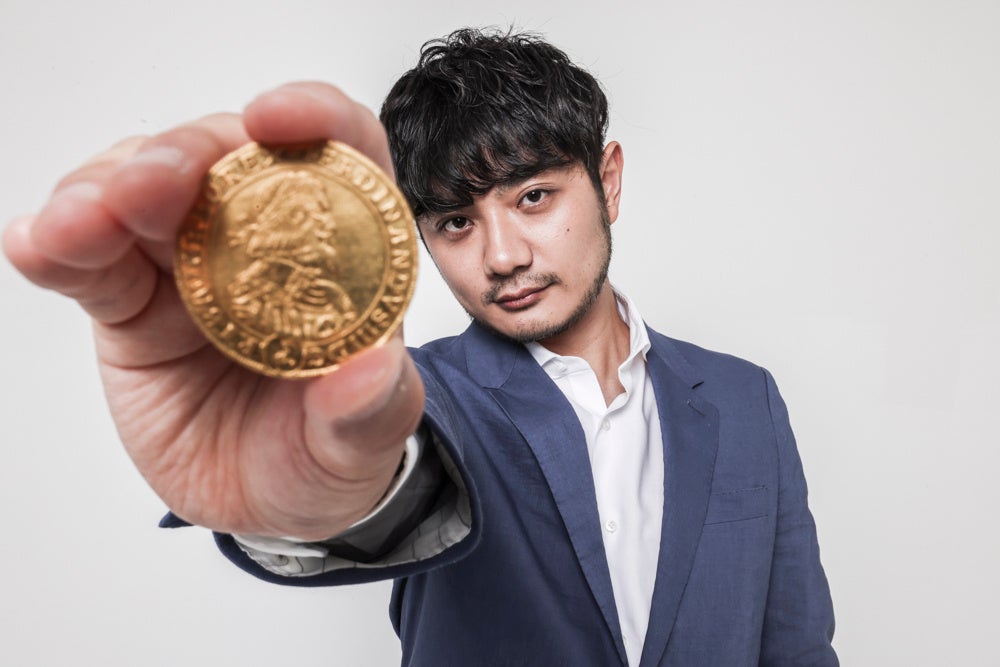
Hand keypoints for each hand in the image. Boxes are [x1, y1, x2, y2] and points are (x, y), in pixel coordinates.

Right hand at [3, 83, 424, 540]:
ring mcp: (187, 265)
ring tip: (82, 221)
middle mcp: (262, 242)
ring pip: (140, 194)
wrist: (262, 503)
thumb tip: (371, 370)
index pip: (341, 157)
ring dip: (106, 191)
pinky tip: (38, 244)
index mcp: (340, 254)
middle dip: (185, 155)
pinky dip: (57, 244)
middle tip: (155, 185)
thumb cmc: (324, 456)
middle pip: (224, 160)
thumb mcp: (363, 448)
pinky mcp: (128, 302)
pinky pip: (86, 262)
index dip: (314, 119)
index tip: (276, 118)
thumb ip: (371, 412)